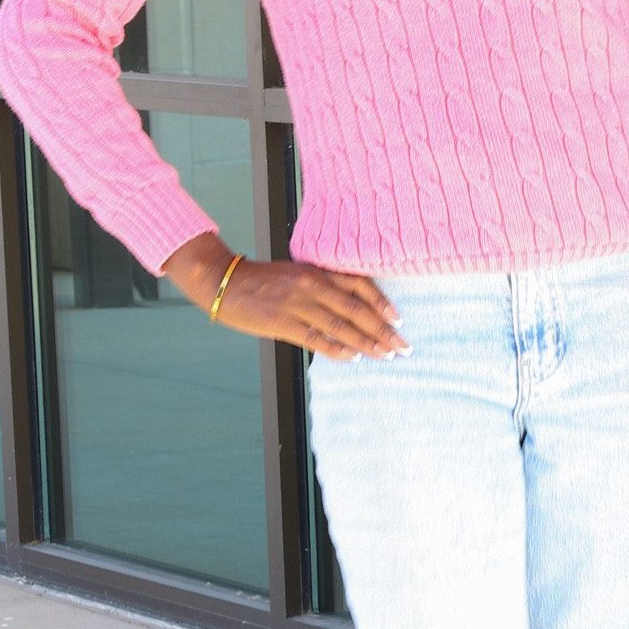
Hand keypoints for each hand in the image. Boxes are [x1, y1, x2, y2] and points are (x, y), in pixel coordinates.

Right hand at [164, 232, 408, 360]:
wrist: (224, 281)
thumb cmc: (262, 279)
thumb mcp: (297, 273)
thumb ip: (322, 286)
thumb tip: (349, 308)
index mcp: (318, 271)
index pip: (360, 285)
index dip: (382, 303)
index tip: (399, 319)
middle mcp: (312, 286)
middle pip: (357, 309)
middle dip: (384, 330)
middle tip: (403, 346)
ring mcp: (298, 304)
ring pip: (342, 327)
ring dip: (367, 343)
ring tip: (385, 355)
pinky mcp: (283, 323)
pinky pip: (317, 339)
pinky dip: (338, 350)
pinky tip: (354, 358)